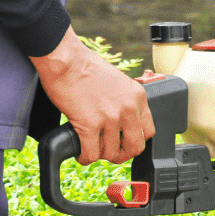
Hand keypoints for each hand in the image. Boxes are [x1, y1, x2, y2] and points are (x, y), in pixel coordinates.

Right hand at [30, 27, 155, 165]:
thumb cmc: (85, 66)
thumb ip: (125, 100)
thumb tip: (123, 119)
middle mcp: (128, 108)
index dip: (136, 140)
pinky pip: (91, 153)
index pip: (148, 131)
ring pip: (111, 153)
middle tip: (111, 152)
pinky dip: (85, 157)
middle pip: (135, 147)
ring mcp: (110, 117)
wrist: (66, 58)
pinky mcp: (90, 124)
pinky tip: (80, 153)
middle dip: (122, 154)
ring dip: (100, 155)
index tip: (126, 141)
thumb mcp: (119, 81)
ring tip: (92, 149)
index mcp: (138, 97)